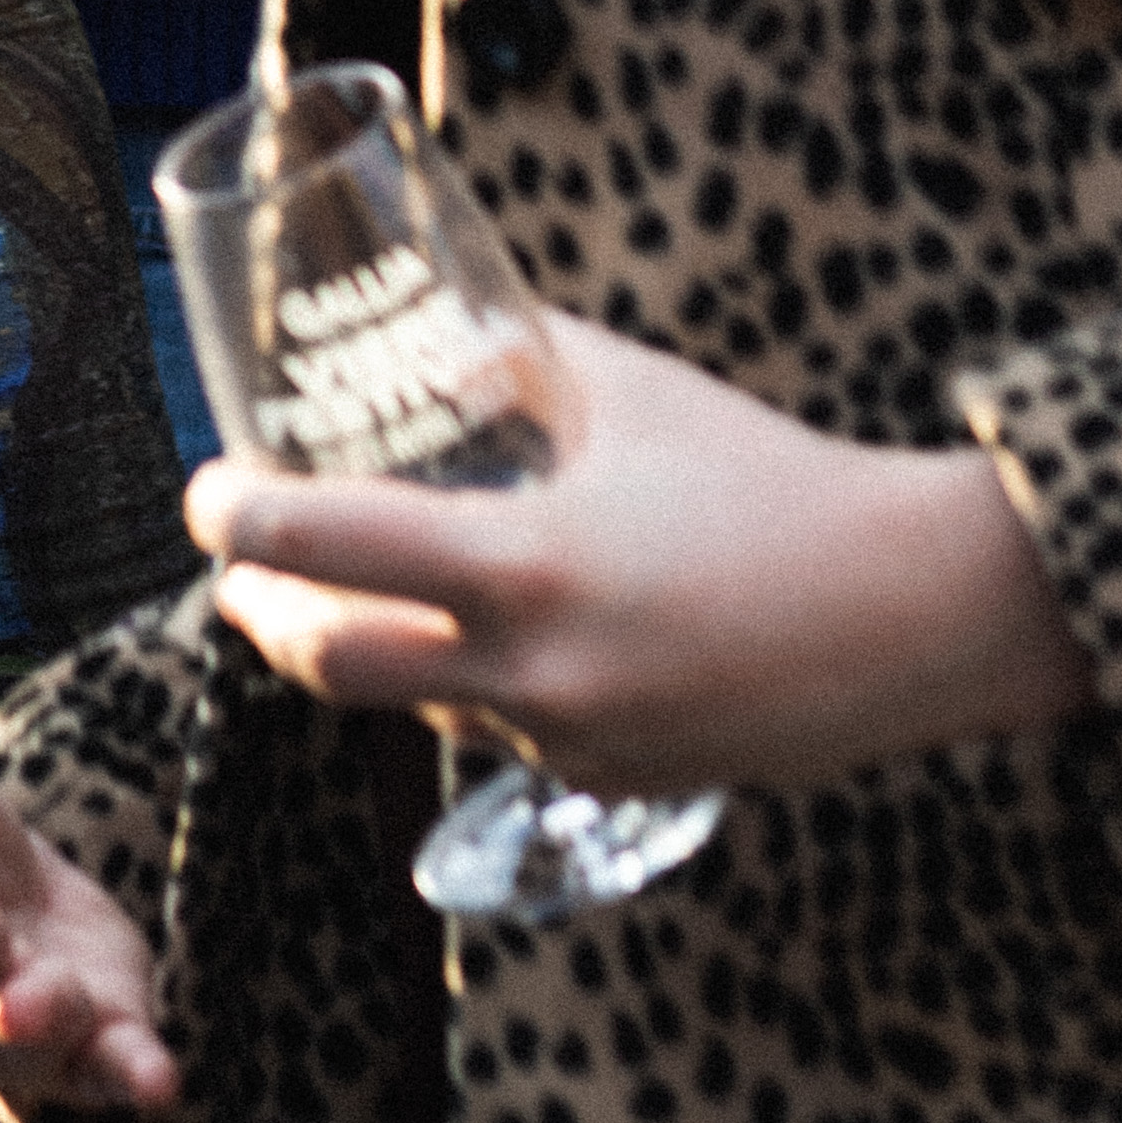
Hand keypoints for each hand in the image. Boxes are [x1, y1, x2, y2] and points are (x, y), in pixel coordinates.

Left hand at [185, 313, 1093, 790]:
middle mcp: (531, 673)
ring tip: (354, 589)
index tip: (205, 495)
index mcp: (521, 564)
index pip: (315, 550)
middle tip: (239, 571)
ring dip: (369, 650)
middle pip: (322, 665)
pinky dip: (473, 689)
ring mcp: (570, 743)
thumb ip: (514, 366)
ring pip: (414, 704)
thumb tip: (430, 337)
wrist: (916, 612)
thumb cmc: (771, 479)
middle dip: (260, 614)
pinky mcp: (611, 784)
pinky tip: (496, 640)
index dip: (232, 520)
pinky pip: (500, 739)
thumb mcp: (627, 393)